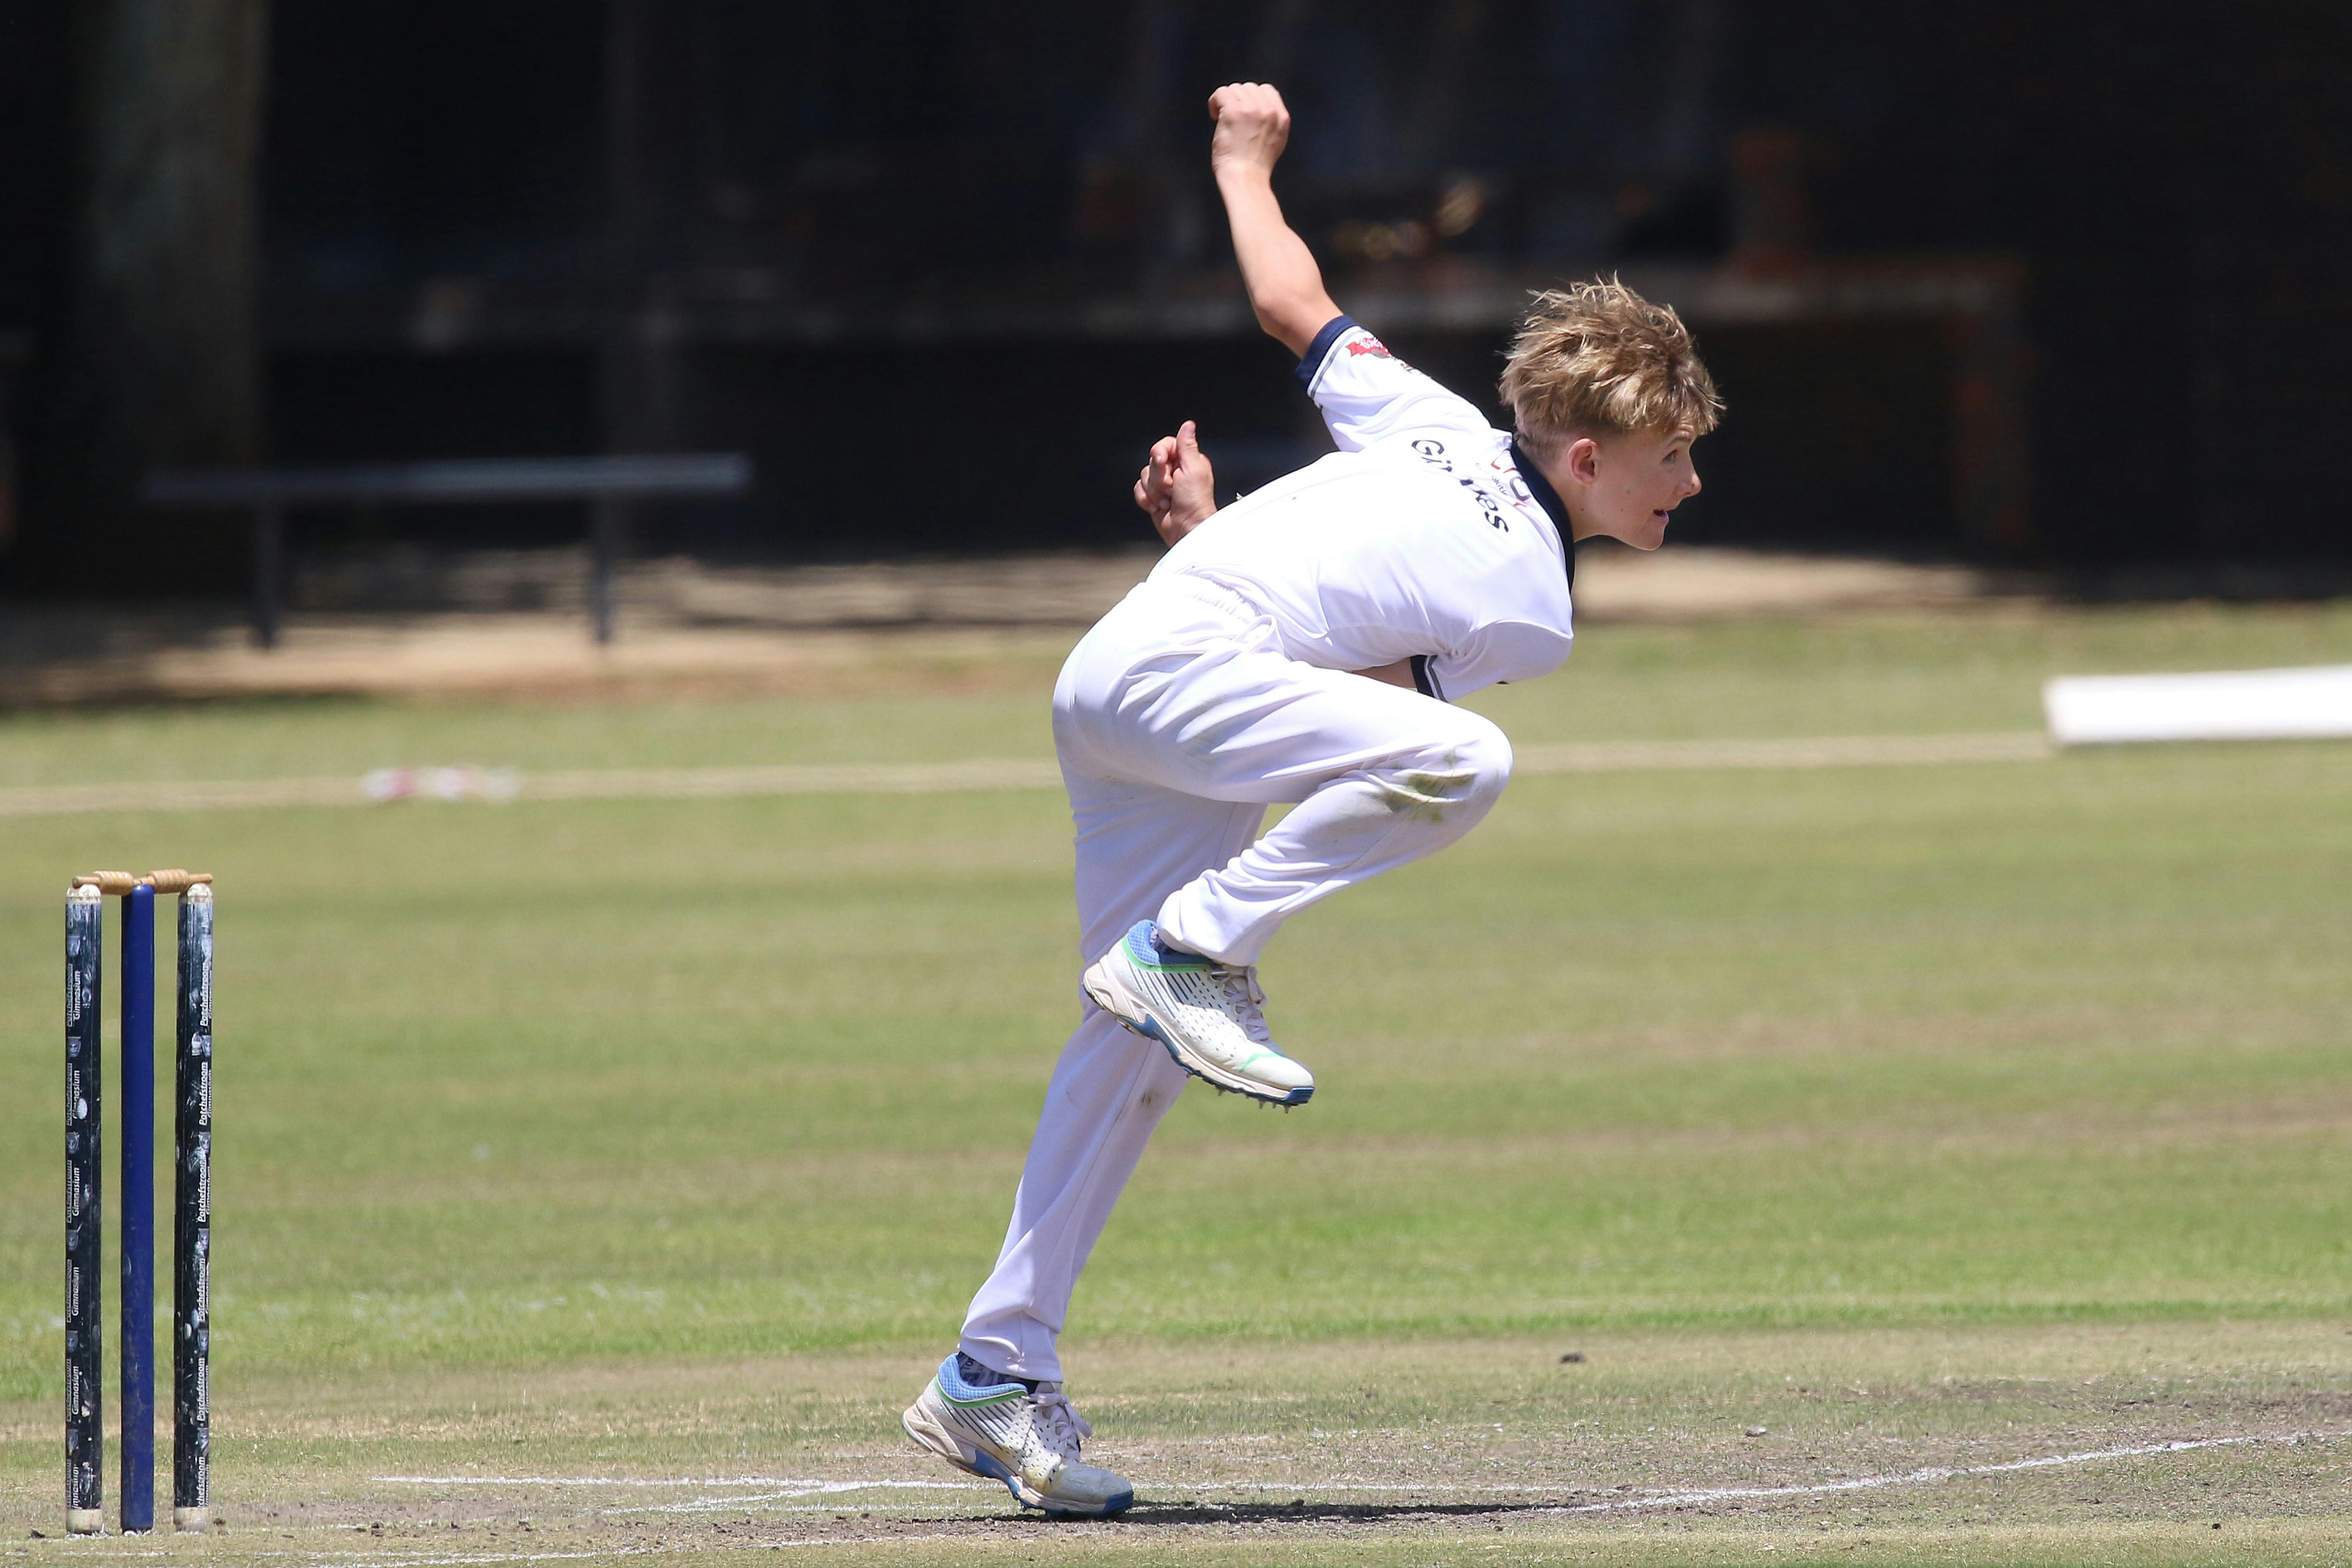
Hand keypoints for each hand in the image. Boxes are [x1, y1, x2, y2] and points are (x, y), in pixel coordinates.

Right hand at [1134, 421, 1217, 545]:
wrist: (1186, 528)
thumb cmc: (1195, 502)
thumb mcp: (1194, 469)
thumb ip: (1187, 445)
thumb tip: (1188, 425)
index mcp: (1186, 460)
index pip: (1165, 445)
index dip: (1160, 453)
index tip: (1163, 462)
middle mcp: (1174, 471)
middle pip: (1152, 462)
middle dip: (1159, 478)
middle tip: (1172, 488)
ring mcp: (1163, 485)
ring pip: (1144, 476)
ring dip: (1155, 492)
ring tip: (1168, 500)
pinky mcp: (1153, 497)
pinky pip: (1139, 490)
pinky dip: (1147, 500)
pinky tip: (1160, 507)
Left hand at [1207, 82, 1290, 180]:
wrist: (1246, 178)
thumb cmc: (1254, 168)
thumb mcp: (1275, 142)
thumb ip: (1272, 123)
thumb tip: (1260, 109)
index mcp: (1282, 117)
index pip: (1267, 90)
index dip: (1251, 99)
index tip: (1243, 114)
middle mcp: (1269, 110)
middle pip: (1249, 88)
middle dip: (1237, 100)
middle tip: (1230, 120)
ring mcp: (1252, 109)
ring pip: (1235, 89)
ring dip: (1225, 102)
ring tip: (1222, 120)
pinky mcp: (1235, 112)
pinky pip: (1221, 93)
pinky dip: (1215, 102)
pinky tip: (1214, 116)